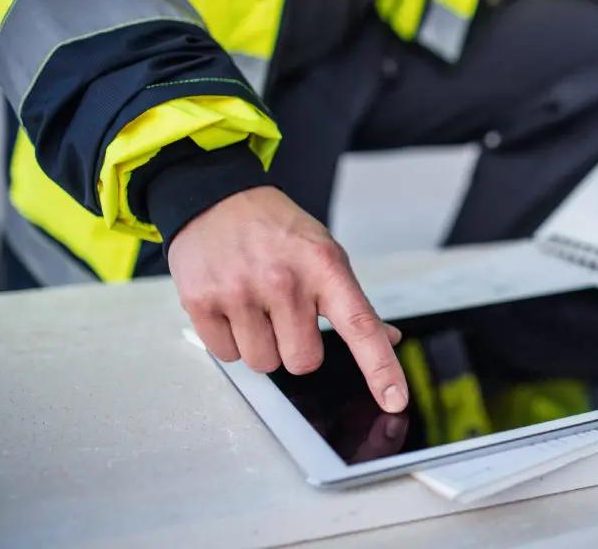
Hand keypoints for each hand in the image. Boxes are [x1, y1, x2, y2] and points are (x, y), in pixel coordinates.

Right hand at [168, 186, 408, 412]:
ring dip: (262, 344)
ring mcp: (240, 291)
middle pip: (303, 362)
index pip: (360, 325)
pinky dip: (231, 340)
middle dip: (297, 347)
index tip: (395, 399)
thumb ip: (353, 301)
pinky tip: (231, 306)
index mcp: (324, 266)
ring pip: (264, 364)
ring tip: (256, 305)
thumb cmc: (276, 230)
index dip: (380, 367)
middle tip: (287, 315)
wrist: (216, 199)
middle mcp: (284, 279)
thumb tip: (389, 339)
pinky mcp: (202, 301)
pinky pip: (227, 355)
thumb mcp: (325, 253)